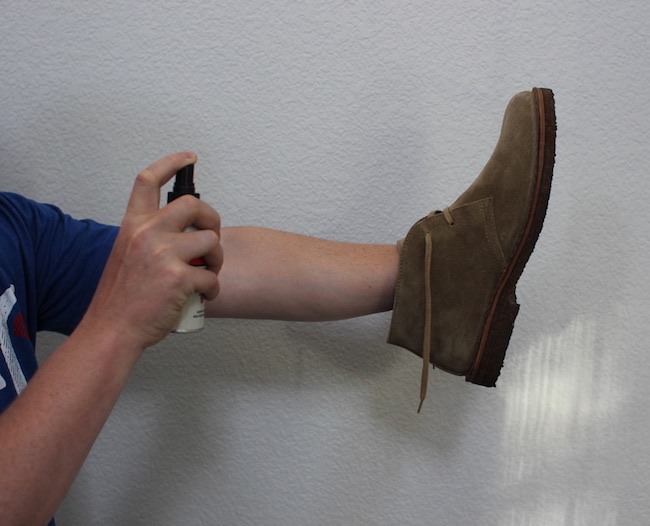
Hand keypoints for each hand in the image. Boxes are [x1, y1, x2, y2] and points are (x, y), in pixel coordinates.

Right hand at [83, 152, 222, 350]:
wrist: (112, 330)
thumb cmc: (121, 299)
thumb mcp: (126, 256)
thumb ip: (149, 238)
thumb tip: (182, 234)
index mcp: (132, 226)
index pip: (148, 181)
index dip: (171, 162)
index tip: (189, 157)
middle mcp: (146, 234)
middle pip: (193, 205)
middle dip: (212, 219)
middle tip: (211, 239)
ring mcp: (163, 254)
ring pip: (210, 241)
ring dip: (216, 259)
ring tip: (207, 273)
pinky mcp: (178, 278)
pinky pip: (212, 276)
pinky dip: (213, 288)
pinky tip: (204, 295)